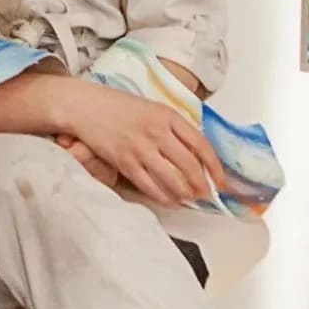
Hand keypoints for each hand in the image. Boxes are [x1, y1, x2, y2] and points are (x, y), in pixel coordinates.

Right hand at [56, 80, 225, 207]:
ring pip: (171, 178)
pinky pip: (148, 185)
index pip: (201, 144)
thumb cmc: (120, 106)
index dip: (215, 165)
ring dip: (184, 193)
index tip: (222, 179)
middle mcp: (158, 132)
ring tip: (191, 201)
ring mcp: (141, 148)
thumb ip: (173, 127)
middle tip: (208, 195)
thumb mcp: (154, 109)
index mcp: (169, 116)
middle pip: (189, 164)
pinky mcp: (124, 161)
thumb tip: (194, 151)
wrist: (86, 106)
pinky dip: (162, 196)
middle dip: (202, 184)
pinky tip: (171, 202)